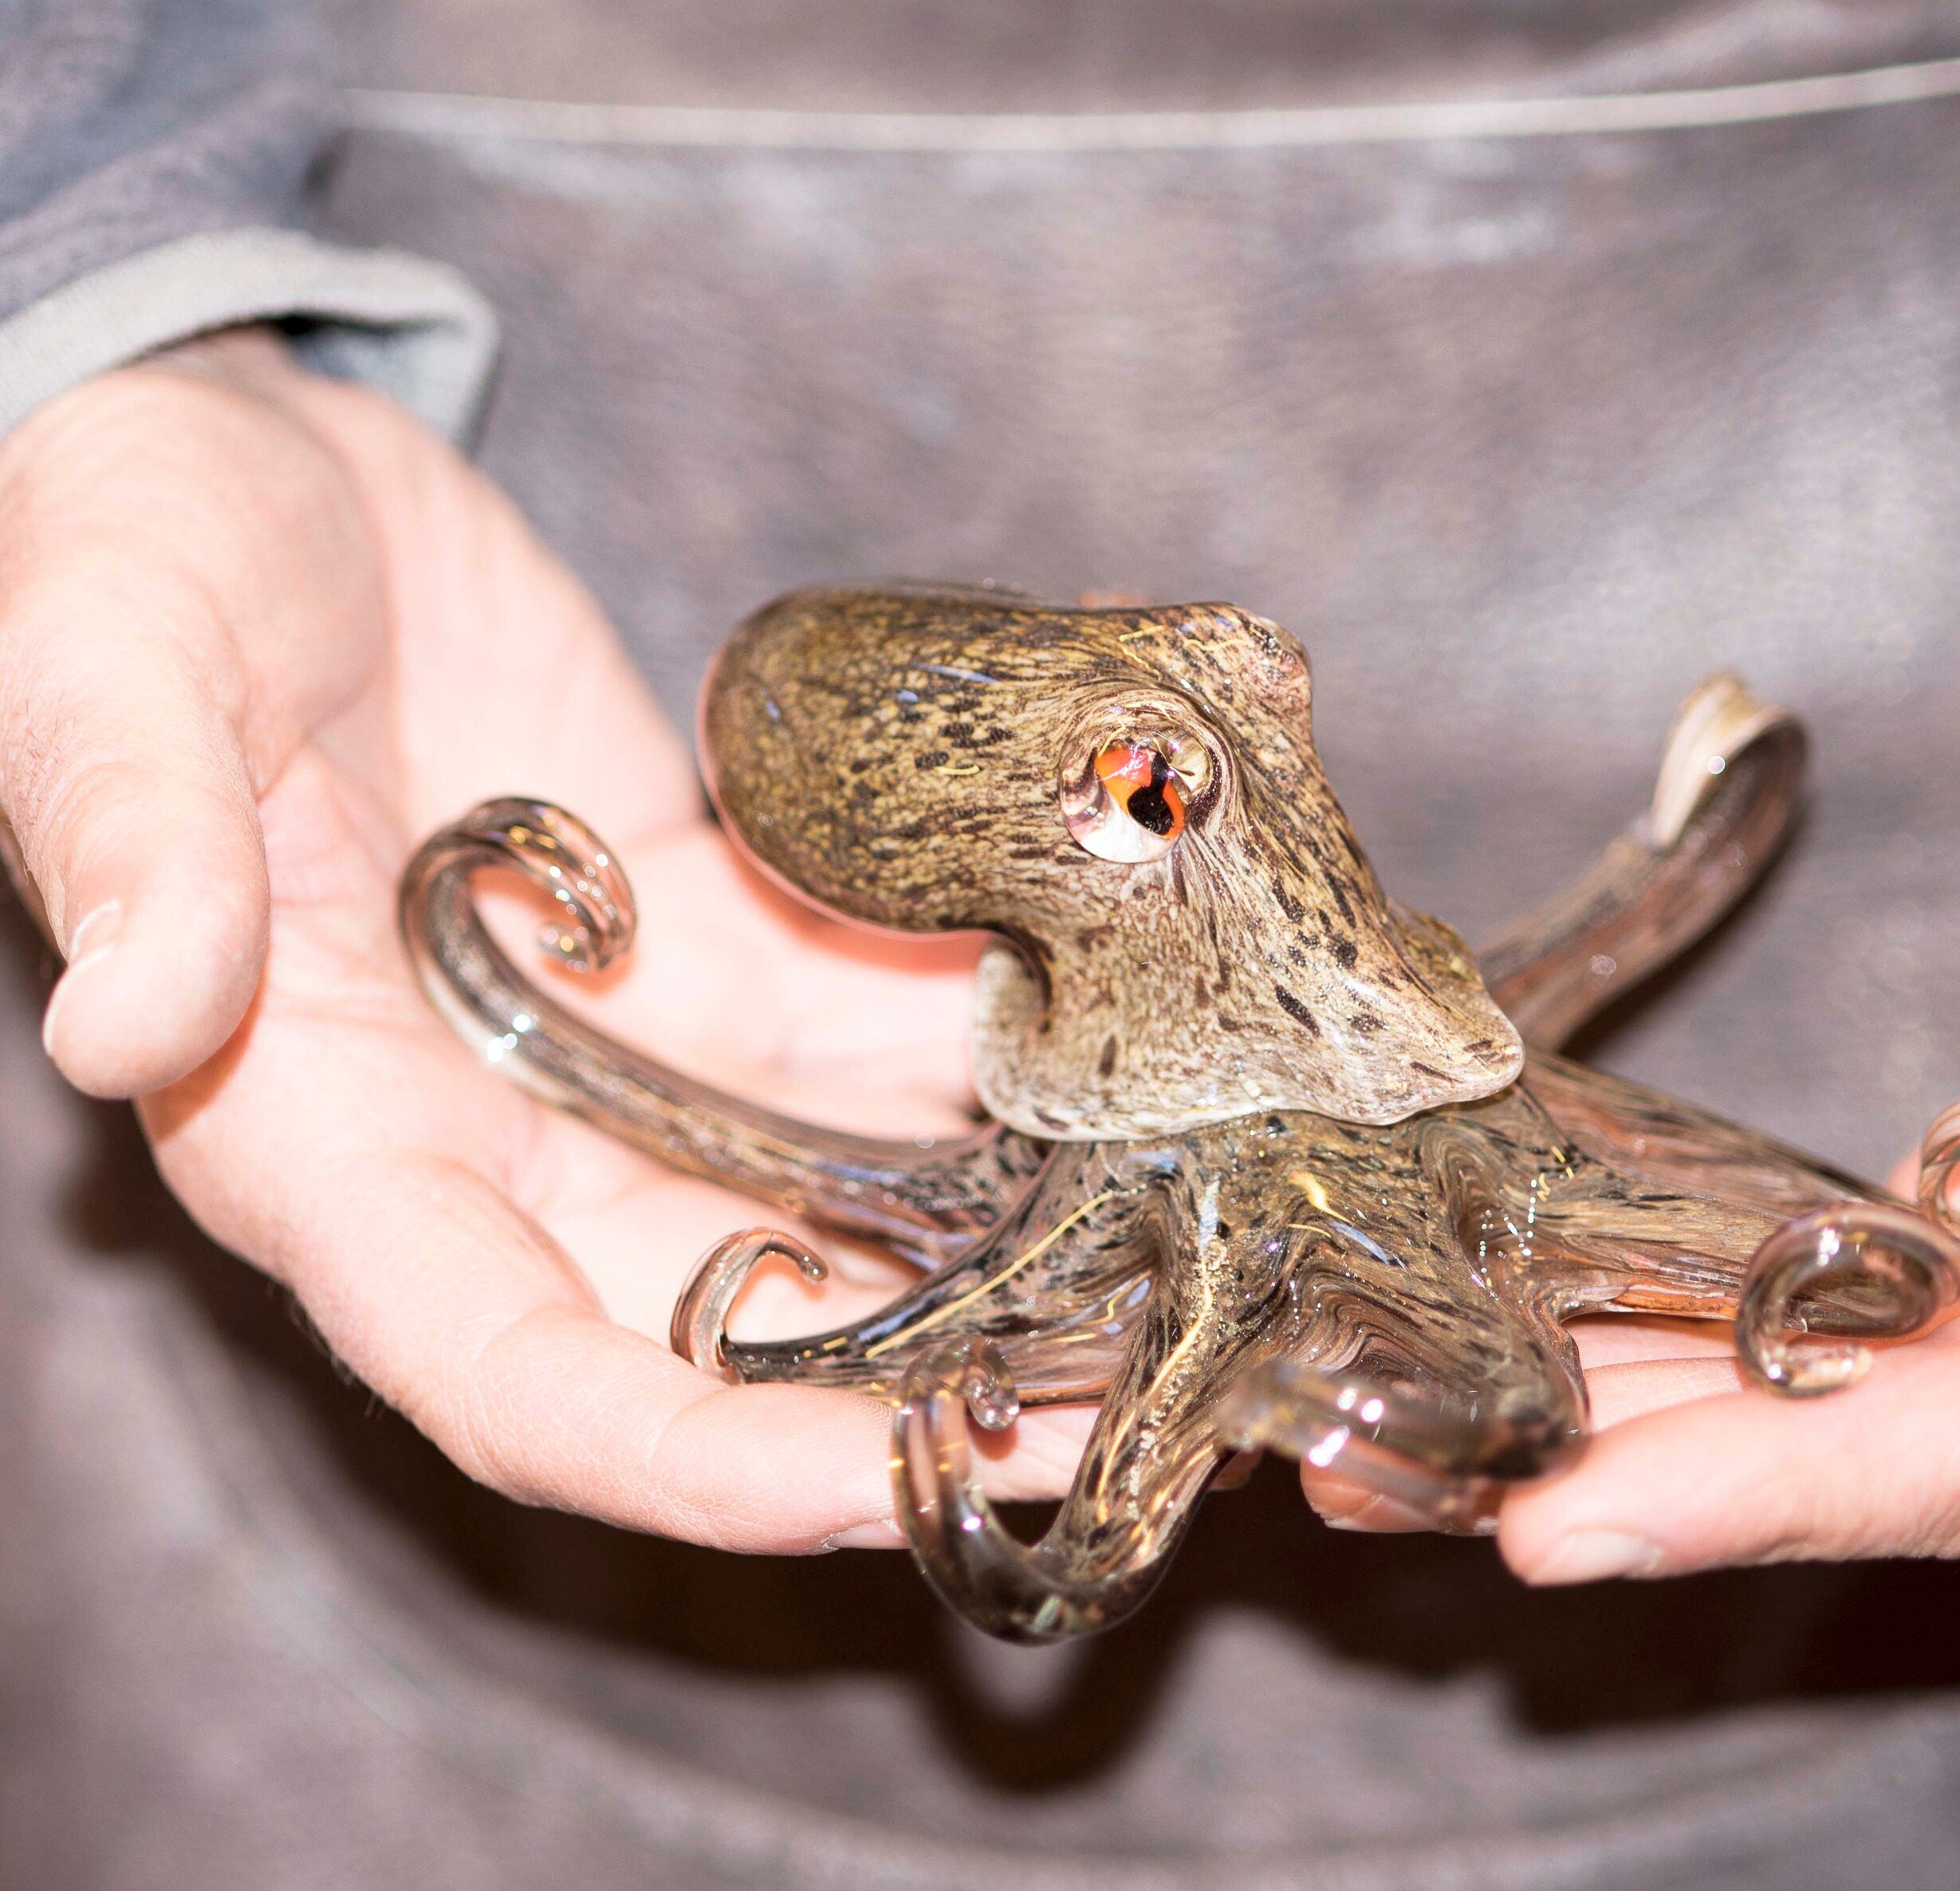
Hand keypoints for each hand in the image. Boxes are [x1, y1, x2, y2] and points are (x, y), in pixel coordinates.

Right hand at [0, 332, 1077, 1548]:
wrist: (235, 461)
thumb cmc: (121, 565)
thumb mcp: (101, 675)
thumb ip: (140, 852)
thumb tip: (117, 1028)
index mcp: (327, 1138)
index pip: (518, 1377)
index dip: (701, 1460)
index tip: (896, 1482)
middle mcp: (490, 1134)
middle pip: (724, 1328)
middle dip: (923, 1383)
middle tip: (1132, 1398)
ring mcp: (614, 1044)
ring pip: (827, 1185)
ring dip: (999, 1230)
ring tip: (1190, 1237)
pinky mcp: (698, 940)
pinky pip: (855, 1023)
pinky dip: (982, 1036)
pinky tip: (1129, 1024)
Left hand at [1498, 446, 1959, 1583]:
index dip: (1794, 1487)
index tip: (1583, 1518)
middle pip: (1864, 1445)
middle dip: (1627, 1474)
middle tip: (1393, 1481)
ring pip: (1802, 1371)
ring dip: (1597, 1399)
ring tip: (1375, 1417)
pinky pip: (1791, 1267)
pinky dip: (1645, 1288)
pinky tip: (1498, 1287)